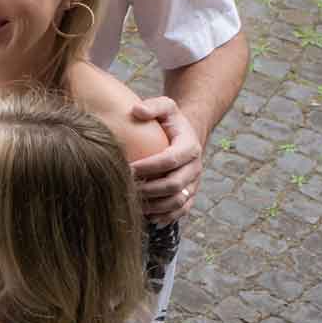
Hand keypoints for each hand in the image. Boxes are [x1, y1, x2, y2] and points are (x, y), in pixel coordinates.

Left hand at [129, 96, 201, 221]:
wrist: (184, 136)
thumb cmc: (169, 121)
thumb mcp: (165, 107)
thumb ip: (154, 106)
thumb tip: (137, 111)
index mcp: (190, 146)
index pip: (170, 160)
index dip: (148, 166)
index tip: (127, 167)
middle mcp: (195, 167)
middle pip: (174, 185)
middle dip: (148, 189)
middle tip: (126, 187)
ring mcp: (194, 182)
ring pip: (178, 201)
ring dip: (155, 205)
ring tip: (133, 202)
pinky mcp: (190, 194)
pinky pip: (182, 210)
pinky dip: (166, 216)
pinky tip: (147, 216)